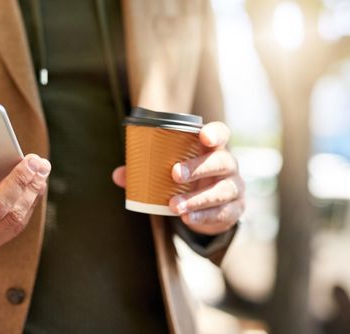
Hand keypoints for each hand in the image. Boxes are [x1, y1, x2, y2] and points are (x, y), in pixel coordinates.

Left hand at [112, 122, 243, 234]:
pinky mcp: (234, 209)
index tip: (203, 137)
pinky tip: (187, 218)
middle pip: (222, 161)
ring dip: (197, 198)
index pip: (221, 133)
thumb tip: (117, 175)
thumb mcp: (168, 172)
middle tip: (174, 174)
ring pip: (223, 190)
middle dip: (199, 167)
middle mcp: (228, 165)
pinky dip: (204, 216)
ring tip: (174, 205)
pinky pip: (223, 213)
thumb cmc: (186, 180)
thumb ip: (143, 171)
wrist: (208, 207)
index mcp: (212, 149)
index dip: (215, 133)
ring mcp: (234, 188)